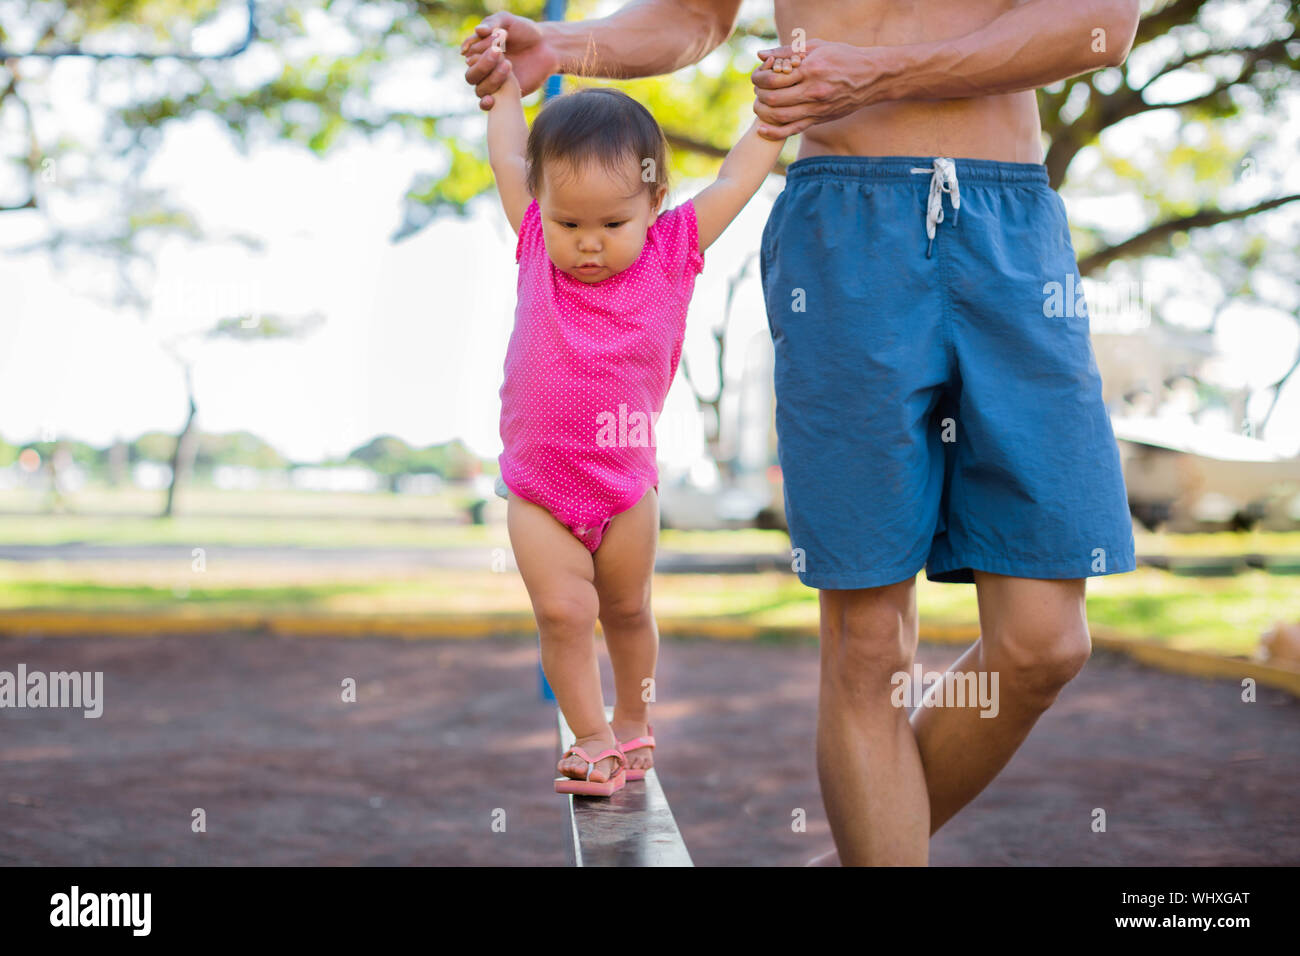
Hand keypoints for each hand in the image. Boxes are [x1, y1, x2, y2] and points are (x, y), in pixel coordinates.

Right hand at [460, 12, 558, 110]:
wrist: (546, 47)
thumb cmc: (525, 31)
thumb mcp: (507, 21)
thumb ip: (492, 23)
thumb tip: (477, 30)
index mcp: (479, 51)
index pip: (470, 54)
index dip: (481, 47)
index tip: (499, 37)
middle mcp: (483, 68)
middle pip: (471, 74)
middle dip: (483, 65)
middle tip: (499, 53)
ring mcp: (492, 83)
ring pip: (480, 89)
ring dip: (492, 79)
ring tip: (509, 65)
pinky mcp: (504, 95)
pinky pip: (487, 104)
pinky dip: (485, 103)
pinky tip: (491, 99)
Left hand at [752, 39, 885, 136]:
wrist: (872, 77)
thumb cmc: (843, 57)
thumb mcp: (817, 47)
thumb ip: (788, 51)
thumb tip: (761, 56)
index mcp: (811, 69)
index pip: (774, 78)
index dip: (759, 77)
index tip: (758, 75)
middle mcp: (814, 91)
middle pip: (774, 99)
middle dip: (760, 94)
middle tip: (758, 89)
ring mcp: (817, 108)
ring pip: (780, 116)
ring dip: (763, 112)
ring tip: (760, 104)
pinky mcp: (819, 119)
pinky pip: (793, 130)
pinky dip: (774, 132)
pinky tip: (762, 130)